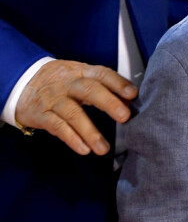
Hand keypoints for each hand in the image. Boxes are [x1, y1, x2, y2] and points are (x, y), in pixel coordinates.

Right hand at [15, 60, 137, 154]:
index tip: (133, 94)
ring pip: (72, 113)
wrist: (21, 81)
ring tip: (103, 148)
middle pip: (88, 90)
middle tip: (125, 117)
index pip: (102, 73)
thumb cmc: (60, 82)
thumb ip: (104, 87)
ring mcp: (53, 99)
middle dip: (108, 102)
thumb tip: (129, 100)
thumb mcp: (80, 78)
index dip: (117, 83)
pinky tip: (83, 149)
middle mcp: (67, 83)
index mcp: (81, 72)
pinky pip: (57, 127)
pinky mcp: (41, 114)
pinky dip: (71, 138)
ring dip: (90, 131)